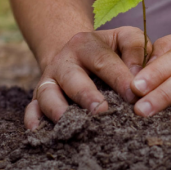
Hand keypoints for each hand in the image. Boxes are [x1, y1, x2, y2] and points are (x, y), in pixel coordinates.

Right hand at [25, 26, 151, 129]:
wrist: (76, 53)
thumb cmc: (109, 50)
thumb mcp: (124, 38)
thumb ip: (136, 50)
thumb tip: (139, 78)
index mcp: (86, 44)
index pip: (103, 60)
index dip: (119, 77)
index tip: (134, 95)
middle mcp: (64, 61)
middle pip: (73, 78)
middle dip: (87, 96)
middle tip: (102, 111)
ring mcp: (49, 80)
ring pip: (48, 94)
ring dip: (59, 110)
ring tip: (75, 125)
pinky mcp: (38, 97)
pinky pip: (31, 108)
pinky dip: (33, 119)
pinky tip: (39, 131)